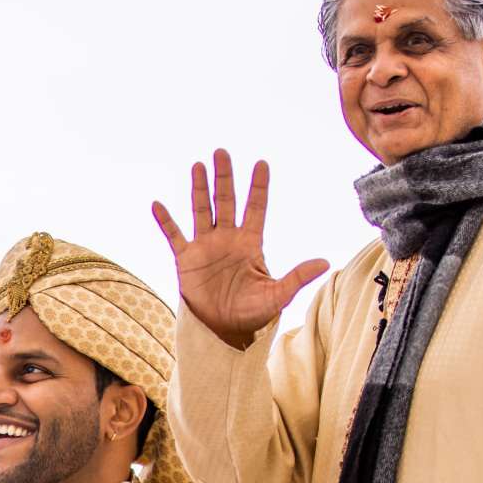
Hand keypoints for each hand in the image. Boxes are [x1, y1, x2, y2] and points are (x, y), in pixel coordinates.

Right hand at [150, 149, 327, 348]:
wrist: (223, 329)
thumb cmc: (253, 312)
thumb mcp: (278, 295)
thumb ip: (297, 277)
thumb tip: (325, 263)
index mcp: (250, 243)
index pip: (256, 208)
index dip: (258, 187)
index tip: (261, 163)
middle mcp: (227, 239)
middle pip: (226, 201)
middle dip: (225, 177)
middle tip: (222, 152)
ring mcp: (205, 246)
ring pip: (202, 210)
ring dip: (199, 189)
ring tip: (198, 165)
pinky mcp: (186, 259)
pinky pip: (174, 235)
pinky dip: (165, 221)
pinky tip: (158, 205)